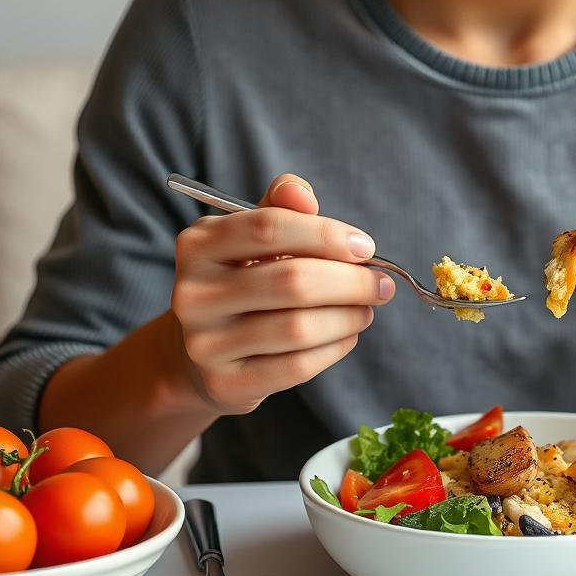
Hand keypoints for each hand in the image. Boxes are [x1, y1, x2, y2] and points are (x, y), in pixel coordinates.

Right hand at [170, 173, 394, 413]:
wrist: (203, 354)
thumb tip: (301, 193)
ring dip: (349, 317)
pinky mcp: (225, 383)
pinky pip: (297, 366)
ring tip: (366, 310)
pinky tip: (347, 335)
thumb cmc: (244, 283)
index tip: (365, 247)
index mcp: (199, 244)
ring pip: (298, 328)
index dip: (326, 235)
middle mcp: (193, 293)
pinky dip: (335, 348)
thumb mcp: (252, 240)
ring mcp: (205, 343)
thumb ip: (280, 210)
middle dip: (351, 282)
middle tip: (382, 284)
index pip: (269, 227)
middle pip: (291, 281)